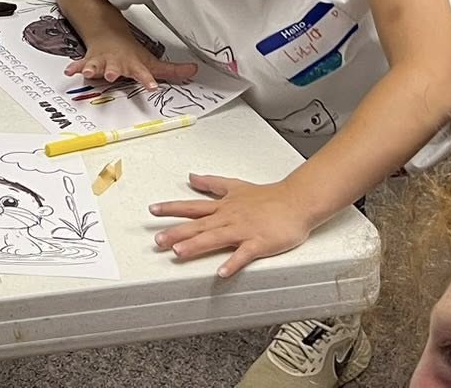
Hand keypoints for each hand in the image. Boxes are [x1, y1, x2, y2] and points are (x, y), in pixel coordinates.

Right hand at [63, 36, 198, 92]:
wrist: (108, 33)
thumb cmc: (130, 52)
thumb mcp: (151, 61)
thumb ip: (171, 71)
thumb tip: (194, 71)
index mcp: (133, 65)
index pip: (143, 73)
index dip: (147, 80)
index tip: (152, 87)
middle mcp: (117, 63)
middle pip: (116, 68)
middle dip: (114, 72)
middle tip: (113, 76)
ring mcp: (102, 61)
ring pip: (97, 65)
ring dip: (93, 69)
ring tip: (90, 73)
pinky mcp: (90, 61)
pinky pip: (81, 64)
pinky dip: (75, 67)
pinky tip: (70, 71)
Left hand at [149, 175, 312, 278]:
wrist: (297, 201)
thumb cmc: (268, 196)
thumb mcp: (235, 185)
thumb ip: (212, 183)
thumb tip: (192, 177)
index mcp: (223, 206)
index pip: (192, 207)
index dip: (171, 208)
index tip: (153, 210)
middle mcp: (229, 217)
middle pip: (199, 225)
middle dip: (177, 232)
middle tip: (157, 240)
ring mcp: (244, 230)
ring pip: (215, 238)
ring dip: (196, 245)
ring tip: (178, 253)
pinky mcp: (259, 242)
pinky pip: (244, 254)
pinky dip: (233, 263)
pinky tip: (221, 273)